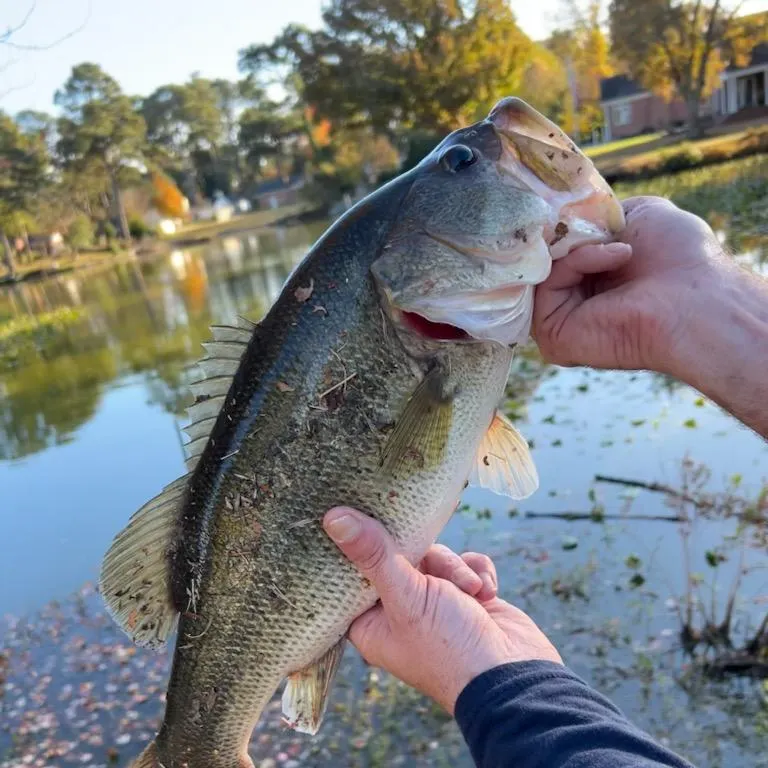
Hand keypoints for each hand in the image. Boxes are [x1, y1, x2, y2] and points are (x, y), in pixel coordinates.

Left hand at [323, 507, 561, 714]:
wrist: (516, 677)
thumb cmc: (451, 648)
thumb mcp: (408, 598)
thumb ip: (374, 555)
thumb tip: (334, 518)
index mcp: (371, 622)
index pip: (354, 573)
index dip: (361, 547)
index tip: (366, 518)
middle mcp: (399, 611)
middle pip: (400, 557)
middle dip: (427, 560)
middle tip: (437, 572)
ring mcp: (435, 603)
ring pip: (437, 557)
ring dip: (457, 570)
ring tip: (471, 592)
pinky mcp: (466, 596)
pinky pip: (466, 564)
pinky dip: (478, 573)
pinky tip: (486, 594)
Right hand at [533, 195, 727, 374]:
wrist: (698, 298)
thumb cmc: (681, 257)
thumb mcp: (639, 213)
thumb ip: (597, 216)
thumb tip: (560, 217)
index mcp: (595, 278)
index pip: (556, 247)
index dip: (560, 222)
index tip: (572, 203)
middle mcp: (576, 301)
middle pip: (541, 258)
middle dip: (562, 231)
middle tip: (590, 219)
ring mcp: (562, 320)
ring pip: (539, 270)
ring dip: (575, 246)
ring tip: (618, 245)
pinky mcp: (554, 336)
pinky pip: (546, 286)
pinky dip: (575, 262)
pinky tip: (615, 258)